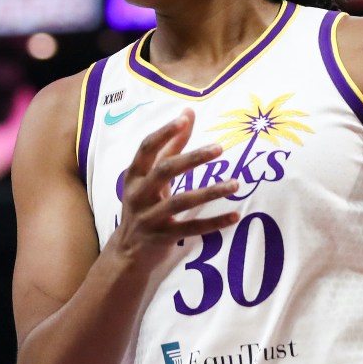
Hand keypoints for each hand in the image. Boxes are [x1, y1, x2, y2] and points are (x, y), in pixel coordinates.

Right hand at [108, 109, 239, 272]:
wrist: (127, 252)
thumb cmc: (144, 204)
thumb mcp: (151, 176)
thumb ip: (170, 145)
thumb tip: (188, 111)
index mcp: (135, 175)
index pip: (147, 148)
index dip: (165, 132)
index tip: (184, 119)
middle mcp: (139, 194)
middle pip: (165, 170)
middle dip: (192, 158)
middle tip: (219, 148)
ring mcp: (150, 217)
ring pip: (182, 201)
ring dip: (211, 192)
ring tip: (235, 184)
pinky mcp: (163, 237)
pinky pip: (192, 228)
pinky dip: (215, 222)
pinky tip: (235, 215)